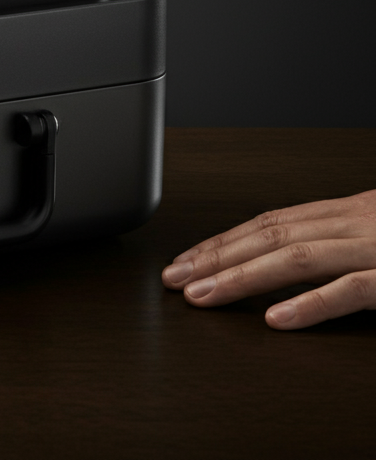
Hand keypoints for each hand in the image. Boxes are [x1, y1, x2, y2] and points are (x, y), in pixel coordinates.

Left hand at [161, 190, 375, 329]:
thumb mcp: (374, 235)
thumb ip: (332, 245)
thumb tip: (282, 261)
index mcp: (345, 214)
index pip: (270, 224)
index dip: (224, 241)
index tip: (187, 259)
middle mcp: (353, 225)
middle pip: (271, 238)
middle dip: (217, 258)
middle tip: (176, 278)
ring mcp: (373, 250)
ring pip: (298, 259)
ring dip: (243, 277)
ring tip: (203, 295)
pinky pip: (352, 290)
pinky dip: (310, 303)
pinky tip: (275, 318)